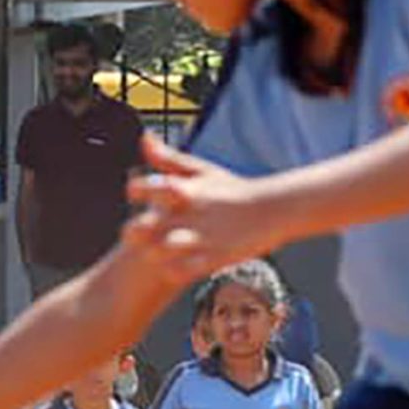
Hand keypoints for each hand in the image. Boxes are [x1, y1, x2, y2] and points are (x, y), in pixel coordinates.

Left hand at [123, 137, 283, 285]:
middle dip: (135, 231)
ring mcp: (201, 237)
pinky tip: (178, 264)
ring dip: (154, 252)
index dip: (136, 192)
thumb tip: (143, 137)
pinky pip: (180, 271)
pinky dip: (174, 269)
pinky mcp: (213, 258)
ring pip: (158, 252)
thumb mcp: (201, 170)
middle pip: (142, 226)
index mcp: (184, 189)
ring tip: (160, 250)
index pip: (145, 187)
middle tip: (143, 232)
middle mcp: (188, 213)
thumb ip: (169, 158)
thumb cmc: (231, 190)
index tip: (138, 195)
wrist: (273, 209)